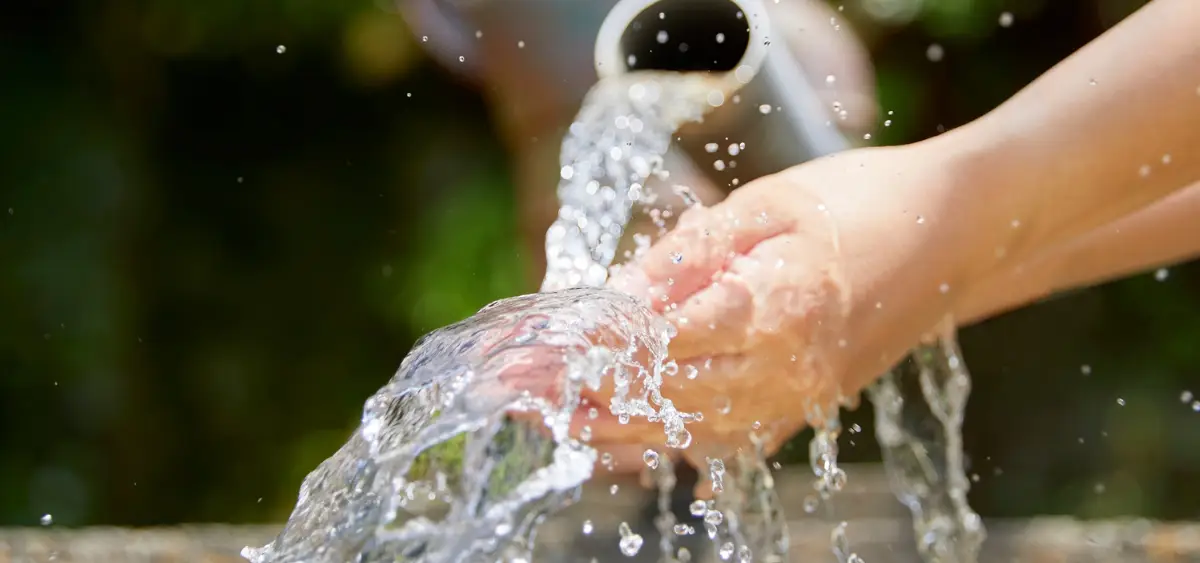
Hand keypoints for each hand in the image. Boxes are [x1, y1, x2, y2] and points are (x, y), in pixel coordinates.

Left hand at [581, 145, 968, 471]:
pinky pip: (731, 444)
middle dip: (591, 395)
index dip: (601, 346)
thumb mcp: (770, 203)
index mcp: (779, 305)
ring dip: (619, 432)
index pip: (665, 339)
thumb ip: (692, 251)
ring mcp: (802, 397)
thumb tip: (620, 293)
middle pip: (670, 396)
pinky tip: (630, 450)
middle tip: (526, 391)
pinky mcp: (808, 406)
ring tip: (557, 423)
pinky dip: (674, 447)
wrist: (956, 234)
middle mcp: (789, 368)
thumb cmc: (865, 202)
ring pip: (693, 432)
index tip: (546, 346)